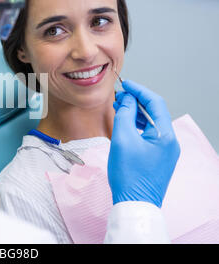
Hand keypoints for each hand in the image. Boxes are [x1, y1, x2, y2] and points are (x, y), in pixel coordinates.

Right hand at [108, 80, 179, 207]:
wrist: (135, 204)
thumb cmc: (129, 175)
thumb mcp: (122, 139)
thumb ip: (124, 114)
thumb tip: (126, 99)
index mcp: (165, 135)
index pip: (155, 103)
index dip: (139, 91)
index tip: (125, 84)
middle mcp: (170, 141)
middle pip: (154, 112)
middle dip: (137, 102)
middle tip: (119, 96)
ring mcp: (165, 150)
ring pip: (151, 123)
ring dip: (136, 113)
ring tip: (119, 108)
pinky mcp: (158, 157)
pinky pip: (149, 135)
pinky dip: (137, 126)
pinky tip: (126, 124)